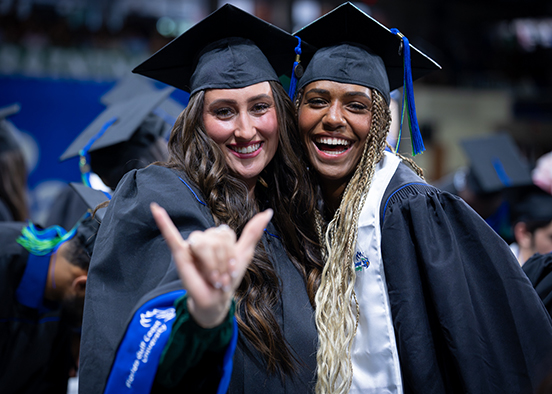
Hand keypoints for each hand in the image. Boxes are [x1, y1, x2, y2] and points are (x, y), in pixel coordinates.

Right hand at [150, 202, 272, 327]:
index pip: (226, 234)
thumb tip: (268, 211)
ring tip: (212, 279)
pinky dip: (163, 222)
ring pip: (203, 244)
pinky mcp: (179, 254)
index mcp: (218, 234)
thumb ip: (253, 232)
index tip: (231, 270)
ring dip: (211, 265)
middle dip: (221, 263)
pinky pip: (170, 235)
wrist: (216, 300)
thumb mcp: (244, 253)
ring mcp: (191, 244)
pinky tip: (155, 208)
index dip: (231, 254)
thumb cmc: (229, 277)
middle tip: (220, 279)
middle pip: (215, 240)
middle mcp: (204, 237)